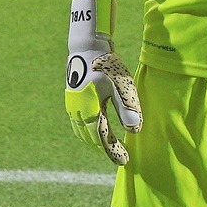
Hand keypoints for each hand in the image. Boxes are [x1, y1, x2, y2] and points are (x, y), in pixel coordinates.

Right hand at [65, 0, 141, 164]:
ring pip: (81, 128)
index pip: (102, 138)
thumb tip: (134, 131)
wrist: (87, 44)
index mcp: (89, 111)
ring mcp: (72, 102)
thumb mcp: (121, 85)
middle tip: (117, 154)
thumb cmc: (107, 64)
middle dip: (102, 146)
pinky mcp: (72, 94)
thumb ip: (127, 108)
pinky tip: (95, 122)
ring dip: (93, 138)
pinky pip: (78, 118)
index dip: (113, 151)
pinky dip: (86, 127)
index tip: (124, 162)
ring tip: (105, 142)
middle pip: (89, 136)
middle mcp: (77, 110)